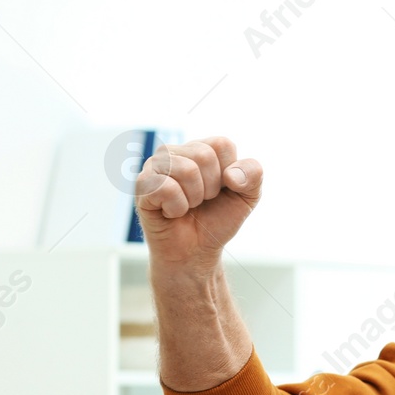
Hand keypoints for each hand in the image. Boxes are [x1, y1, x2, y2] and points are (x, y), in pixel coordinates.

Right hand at [134, 137, 262, 272]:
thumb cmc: (217, 219)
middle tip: (202, 201)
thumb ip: (253, 174)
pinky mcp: (142, 185)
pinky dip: (178, 207)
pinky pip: (167, 188)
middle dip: (212, 187)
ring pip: (186, 170)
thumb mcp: (247, 196)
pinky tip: (172, 212)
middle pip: (204, 155)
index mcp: (200, 148)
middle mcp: (175, 151)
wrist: (196, 250)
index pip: (222, 144)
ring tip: (188, 205)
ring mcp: (155, 166)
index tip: (222, 189)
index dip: (229, 173)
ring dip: (195, 198)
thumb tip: (232, 175)